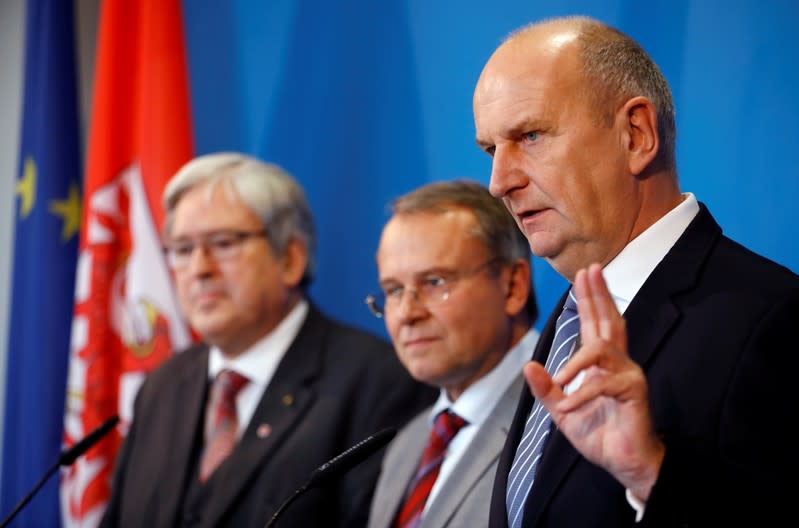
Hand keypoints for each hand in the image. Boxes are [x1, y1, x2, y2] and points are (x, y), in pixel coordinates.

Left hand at [523, 263, 664, 500]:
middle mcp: (618, 363)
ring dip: (576, 362)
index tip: (584, 274)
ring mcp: (628, 375)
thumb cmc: (598, 433)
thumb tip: (528, 365)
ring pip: (602, 349)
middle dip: (598, 295)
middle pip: (610, 320)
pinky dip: (582, 394)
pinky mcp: (634, 392)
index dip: (591, 299)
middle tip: (591, 270)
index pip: (597, 324)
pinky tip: (570, 405)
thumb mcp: (563, 410)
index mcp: (602, 364)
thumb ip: (546, 390)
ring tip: (561, 379)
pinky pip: (602, 384)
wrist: (623, 463)